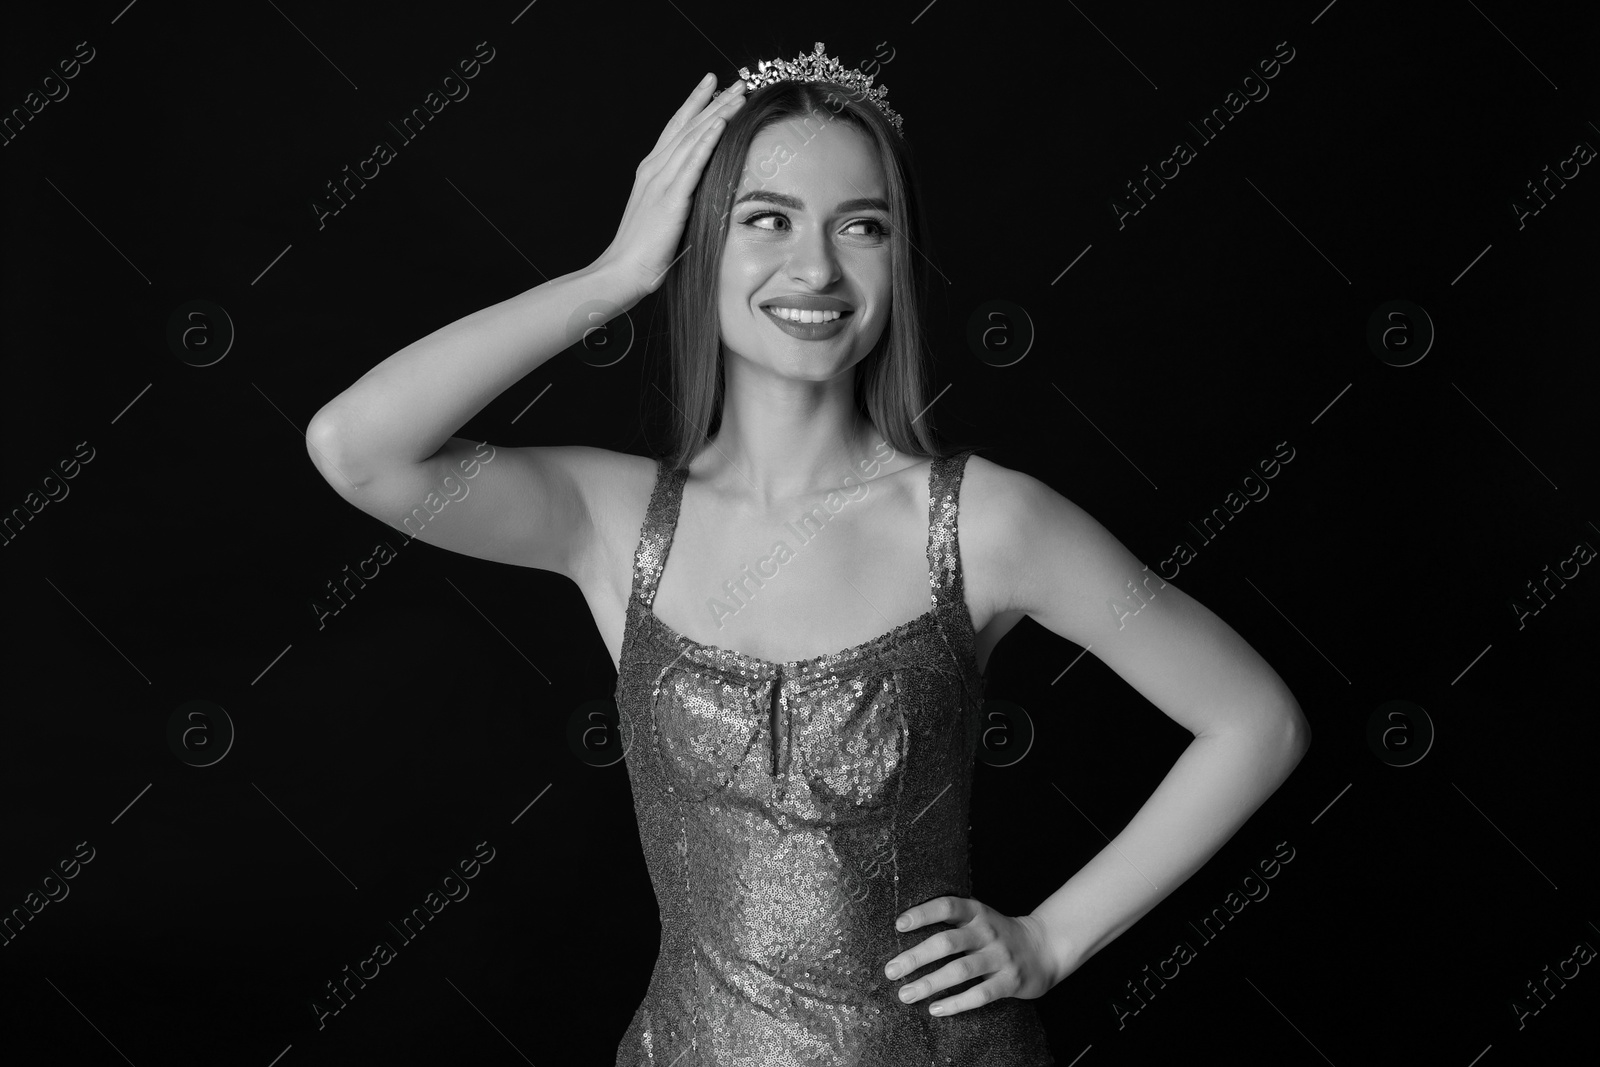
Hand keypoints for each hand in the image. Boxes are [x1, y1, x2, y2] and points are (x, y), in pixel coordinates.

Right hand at [593, 72, 746, 300]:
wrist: (622, 272)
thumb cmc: (642, 251)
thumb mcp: (662, 214)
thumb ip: (677, 195)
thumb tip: (698, 190)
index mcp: (651, 171)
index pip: (676, 129)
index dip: (695, 105)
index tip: (714, 86)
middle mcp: (654, 169)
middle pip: (687, 126)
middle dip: (712, 101)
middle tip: (737, 80)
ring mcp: (660, 183)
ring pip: (692, 139)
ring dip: (716, 114)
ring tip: (738, 95)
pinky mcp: (670, 201)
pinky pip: (691, 166)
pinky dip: (706, 142)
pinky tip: (720, 125)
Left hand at [884, 897, 1060, 1016]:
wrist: (1043, 948)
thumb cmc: (997, 933)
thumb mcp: (979, 917)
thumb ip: (951, 920)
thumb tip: (903, 929)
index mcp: (977, 912)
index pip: (947, 907)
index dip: (923, 914)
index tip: (899, 925)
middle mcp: (988, 932)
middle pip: (947, 942)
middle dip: (916, 957)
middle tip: (890, 971)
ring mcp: (1000, 957)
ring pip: (960, 971)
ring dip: (929, 984)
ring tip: (905, 994)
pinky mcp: (1010, 982)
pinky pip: (980, 995)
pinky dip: (956, 1003)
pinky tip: (935, 1009)